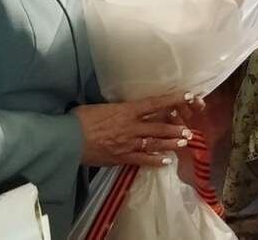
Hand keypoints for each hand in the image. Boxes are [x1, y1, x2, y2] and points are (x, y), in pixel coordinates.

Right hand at [73, 92, 199, 166]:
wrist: (67, 140)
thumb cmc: (81, 118)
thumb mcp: (102, 106)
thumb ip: (118, 108)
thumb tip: (126, 108)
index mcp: (126, 110)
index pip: (155, 103)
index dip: (173, 99)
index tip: (188, 96)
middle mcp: (131, 127)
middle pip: (159, 127)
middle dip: (175, 128)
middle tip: (189, 130)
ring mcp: (127, 144)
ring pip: (154, 143)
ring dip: (170, 143)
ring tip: (183, 143)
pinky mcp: (121, 158)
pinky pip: (142, 160)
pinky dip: (155, 161)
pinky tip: (166, 162)